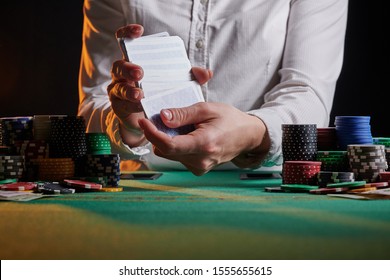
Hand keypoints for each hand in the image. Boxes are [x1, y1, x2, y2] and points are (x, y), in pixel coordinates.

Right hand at [107, 24, 212, 147]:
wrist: (151, 118)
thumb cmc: (161, 93)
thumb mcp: (177, 83)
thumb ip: (192, 77)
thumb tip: (206, 73)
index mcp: (135, 61)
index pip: (127, 41)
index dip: (129, 33)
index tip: (139, 31)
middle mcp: (123, 73)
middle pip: (119, 66)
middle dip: (128, 68)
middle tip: (140, 73)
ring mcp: (118, 89)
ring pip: (118, 87)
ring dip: (129, 90)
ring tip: (140, 94)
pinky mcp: (119, 106)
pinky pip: (121, 104)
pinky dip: (131, 106)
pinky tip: (140, 107)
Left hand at [138, 102, 268, 175]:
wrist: (247, 136)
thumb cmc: (229, 119)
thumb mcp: (207, 109)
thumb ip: (182, 114)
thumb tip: (161, 117)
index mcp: (204, 144)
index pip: (169, 145)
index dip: (152, 133)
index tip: (143, 121)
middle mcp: (201, 160)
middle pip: (165, 150)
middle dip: (158, 135)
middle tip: (161, 118)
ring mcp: (199, 168)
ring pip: (169, 155)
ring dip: (167, 140)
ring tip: (182, 127)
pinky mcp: (198, 169)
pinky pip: (177, 157)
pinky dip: (176, 146)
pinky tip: (187, 136)